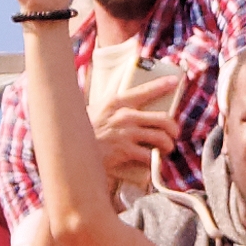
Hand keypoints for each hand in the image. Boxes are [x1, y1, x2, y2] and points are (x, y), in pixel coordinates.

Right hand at [92, 63, 183, 187]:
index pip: (144, 90)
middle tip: (173, 134)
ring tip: (166, 149)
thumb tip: (128, 107)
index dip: (162, 85)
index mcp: (117, 102)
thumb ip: (113, 108)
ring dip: (167, 145)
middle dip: (173, 128)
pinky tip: (153, 164)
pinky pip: (149, 156)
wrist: (72, 150)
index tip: (173, 82)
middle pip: (162, 119)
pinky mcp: (125, 151)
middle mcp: (125, 115)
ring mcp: (126, 133)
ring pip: (160, 138)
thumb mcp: (97, 111)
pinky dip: (154, 162)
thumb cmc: (84, 131)